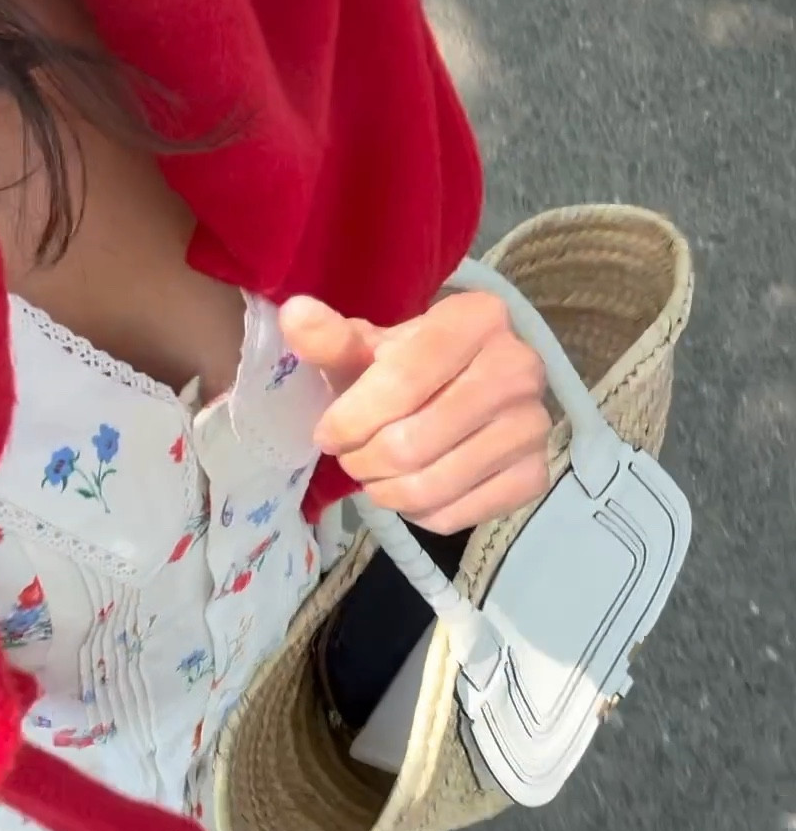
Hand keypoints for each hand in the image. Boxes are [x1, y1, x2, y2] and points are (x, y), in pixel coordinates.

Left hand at [280, 291, 550, 534]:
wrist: (465, 387)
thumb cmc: (409, 365)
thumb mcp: (368, 347)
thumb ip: (331, 338)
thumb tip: (294, 315)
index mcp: (478, 319)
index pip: (400, 383)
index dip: (350, 419)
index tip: (327, 434)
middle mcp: (520, 368)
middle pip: (411, 443)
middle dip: (363, 461)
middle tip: (352, 458)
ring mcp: (534, 425)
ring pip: (431, 486)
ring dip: (385, 492)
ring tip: (374, 477)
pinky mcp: (535, 475)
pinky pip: (457, 515)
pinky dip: (419, 513)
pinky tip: (411, 492)